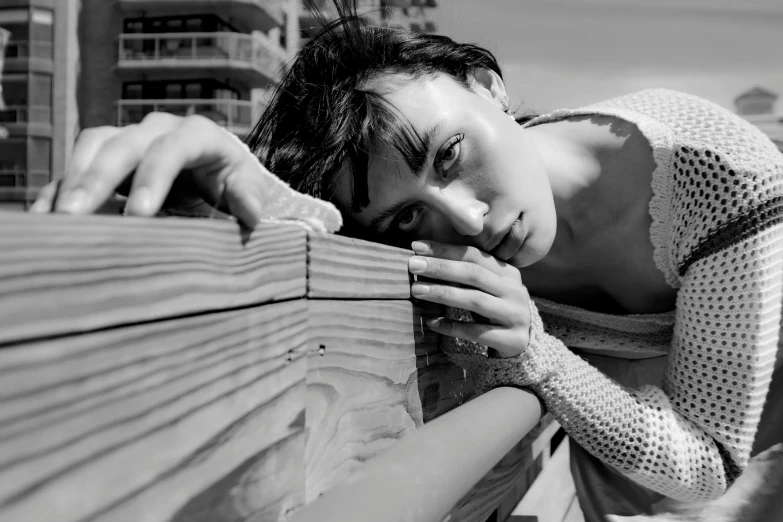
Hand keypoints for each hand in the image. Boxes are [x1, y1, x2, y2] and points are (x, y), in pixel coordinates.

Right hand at [30, 113, 270, 227]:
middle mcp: (158, 129)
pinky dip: (60, 186)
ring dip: (74, 179)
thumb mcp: (248, 185)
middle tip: (76, 215)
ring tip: (58, 218)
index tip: (138, 214)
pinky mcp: (107, 155)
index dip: (153, 177)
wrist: (216, 170)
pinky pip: (78, 163)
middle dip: (98, 178)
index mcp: (197, 134)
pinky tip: (44, 214)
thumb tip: (250, 213)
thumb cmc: (233, 180)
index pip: (172, 149)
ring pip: (94, 145)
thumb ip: (249, 195)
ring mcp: (128, 138)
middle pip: (123, 144)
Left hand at [408, 240, 530, 357]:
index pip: (474, 255)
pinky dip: (452, 327)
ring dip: (443, 293)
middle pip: (474, 274)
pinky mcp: (512, 340)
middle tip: (413, 265)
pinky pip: (477, 333)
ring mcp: (515, 315)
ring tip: (417, 290)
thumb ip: (466, 274)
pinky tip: (431, 322)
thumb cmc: (494, 310)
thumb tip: (423, 257)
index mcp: (507, 273)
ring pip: (475, 300)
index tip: (417, 247)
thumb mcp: (487, 289)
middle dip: (441, 268)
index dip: (445, 250)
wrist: (523, 344)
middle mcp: (514, 291)